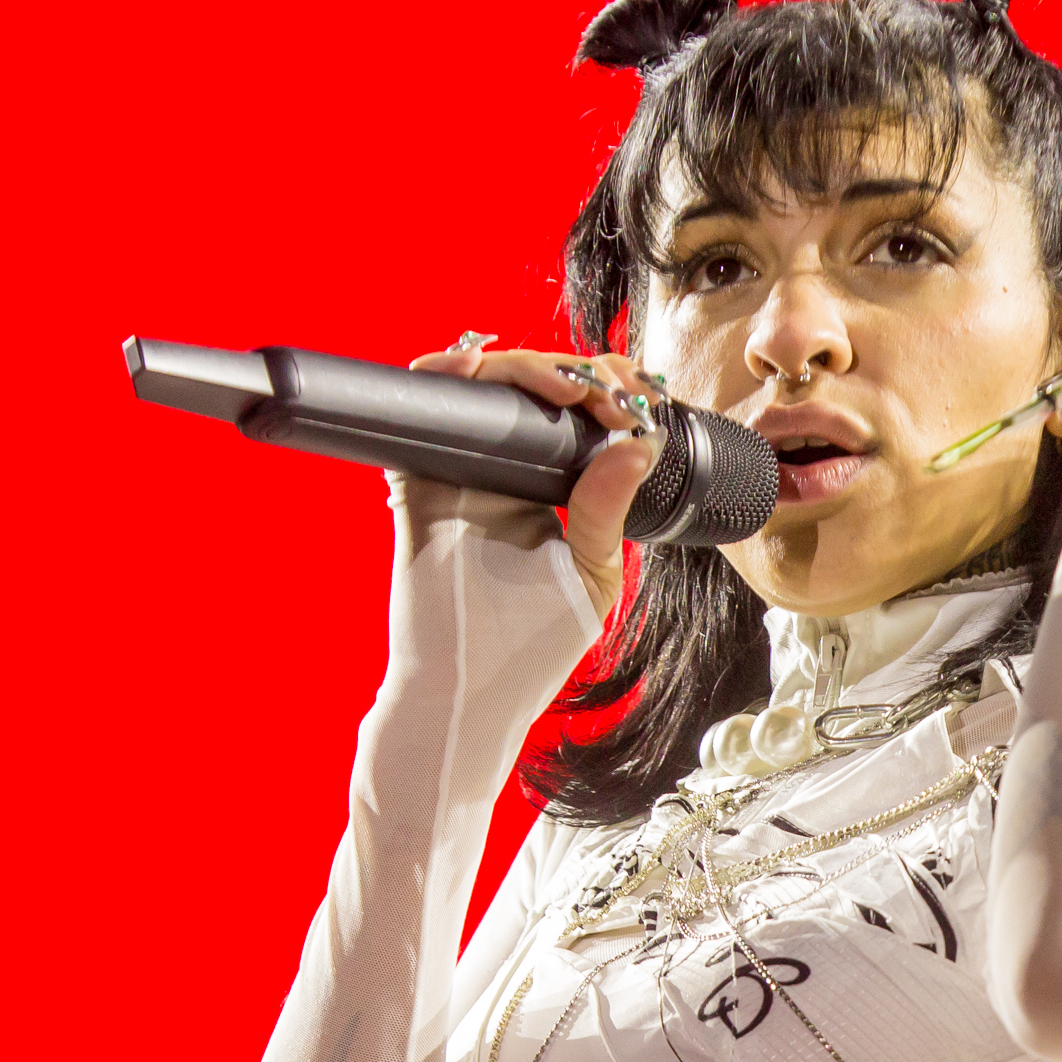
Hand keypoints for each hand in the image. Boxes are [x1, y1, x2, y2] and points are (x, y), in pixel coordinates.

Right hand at [401, 338, 658, 620]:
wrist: (467, 693)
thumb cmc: (528, 646)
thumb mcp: (589, 572)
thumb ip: (608, 508)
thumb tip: (638, 444)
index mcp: (550, 486)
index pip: (577, 414)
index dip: (606, 388)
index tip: (641, 395)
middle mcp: (504, 469)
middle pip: (533, 387)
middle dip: (576, 371)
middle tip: (608, 391)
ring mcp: (460, 470)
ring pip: (483, 386)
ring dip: (523, 367)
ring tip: (568, 387)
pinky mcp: (420, 480)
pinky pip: (421, 411)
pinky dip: (443, 374)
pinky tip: (475, 369)